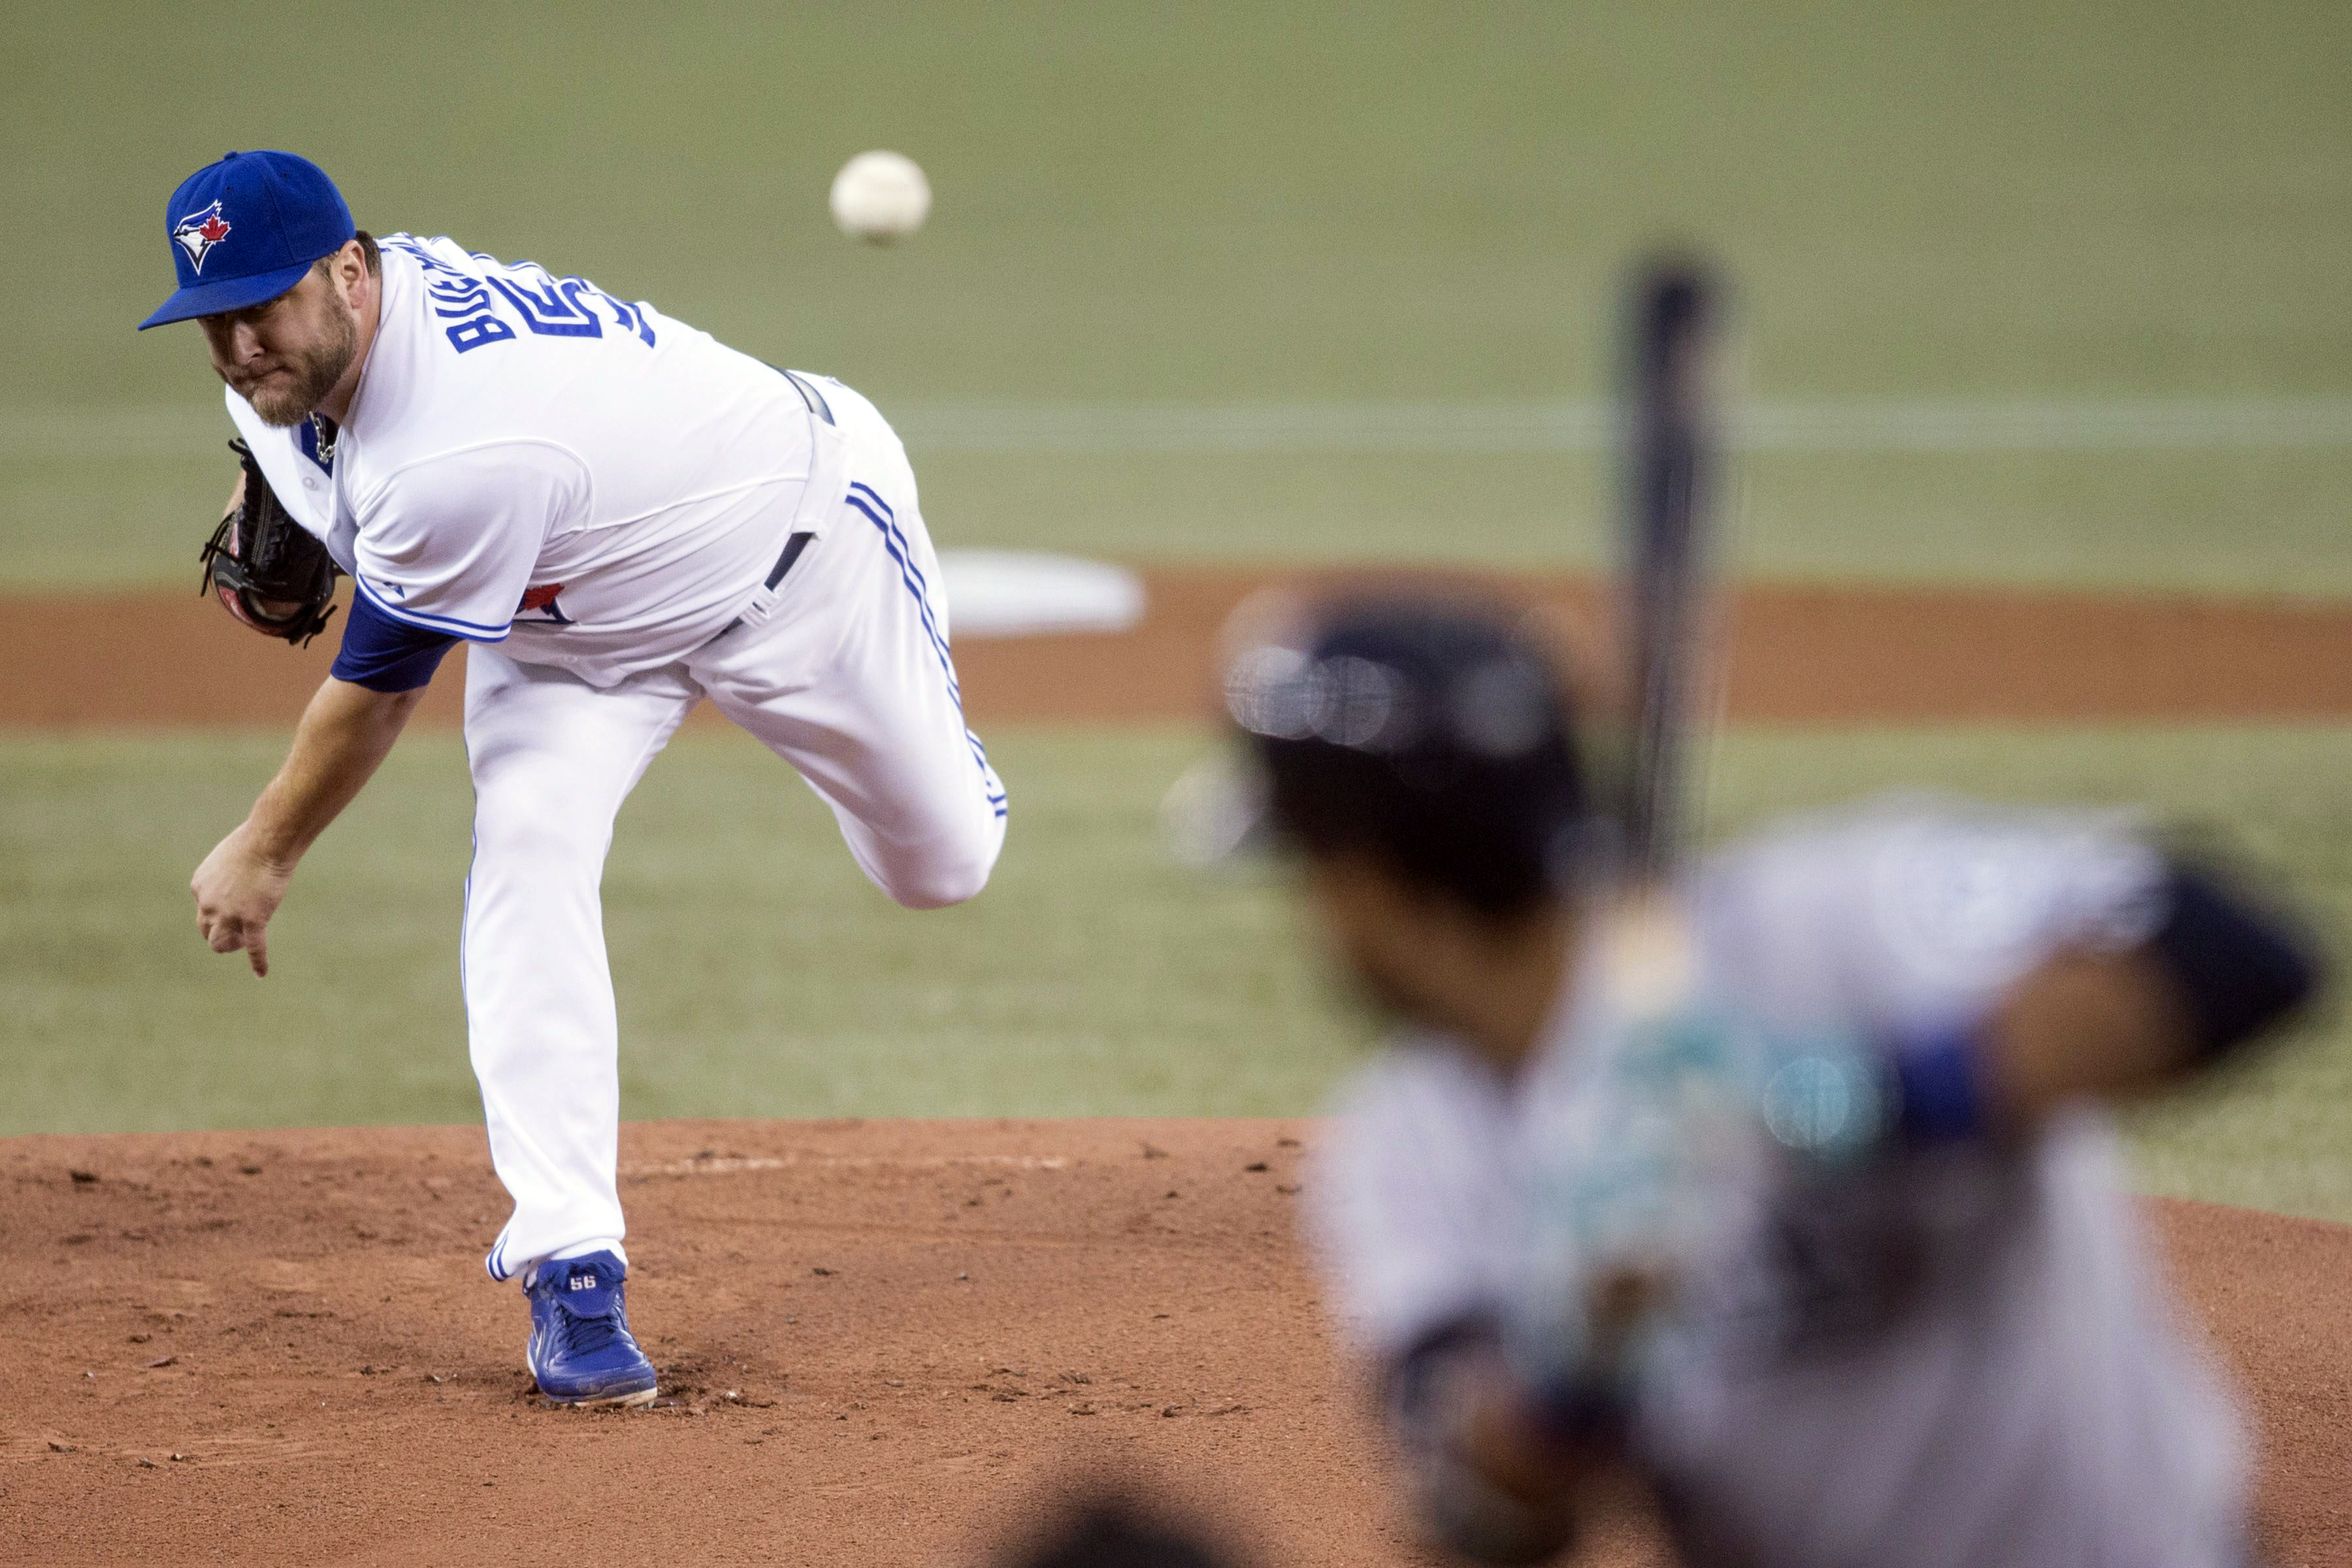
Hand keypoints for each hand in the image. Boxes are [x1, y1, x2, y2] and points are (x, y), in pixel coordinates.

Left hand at [191, 823, 294, 975]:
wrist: (266, 843)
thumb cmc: (252, 842)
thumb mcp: (228, 857)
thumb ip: (227, 875)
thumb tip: (239, 881)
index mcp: (199, 887)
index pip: (204, 908)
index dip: (220, 911)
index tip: (237, 904)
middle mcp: (208, 904)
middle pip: (206, 929)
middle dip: (220, 933)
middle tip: (237, 932)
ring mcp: (229, 915)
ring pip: (220, 943)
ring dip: (230, 946)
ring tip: (243, 945)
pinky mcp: (252, 921)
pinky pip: (255, 948)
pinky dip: (258, 962)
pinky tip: (261, 974)